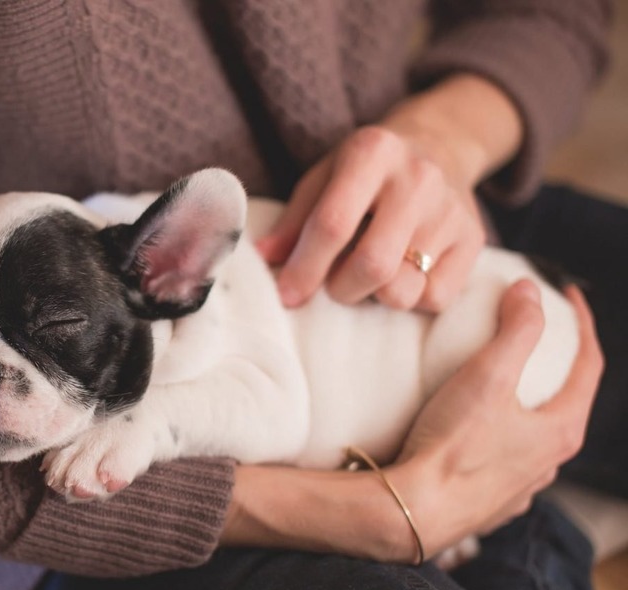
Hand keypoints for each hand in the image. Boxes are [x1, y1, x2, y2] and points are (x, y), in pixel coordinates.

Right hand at [220, 281, 602, 562]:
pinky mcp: (490, 502)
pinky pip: (505, 460)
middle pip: (566, 401)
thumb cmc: (452, 446)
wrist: (413, 510)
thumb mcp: (487, 376)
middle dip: (556, 365)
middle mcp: (550, 463)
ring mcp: (521, 487)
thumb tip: (530, 291)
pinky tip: (475, 430)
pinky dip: (500, 435)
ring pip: (535, 435)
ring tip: (502, 383)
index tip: (568, 295)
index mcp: (561, 430)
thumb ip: (515, 330)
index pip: (589, 365)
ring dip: (528, 404)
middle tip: (535, 336)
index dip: (582, 324)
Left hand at [256, 74, 522, 313]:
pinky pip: (436, 298)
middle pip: (372, 265)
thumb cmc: (366, 171)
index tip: (287, 295)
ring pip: (404, 289)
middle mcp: (418, 178)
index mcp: (371, 153)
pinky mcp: (474, 238)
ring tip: (369, 276)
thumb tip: (262, 259)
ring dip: (375, 297)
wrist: (440, 145)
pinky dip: (412, 298)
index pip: (333, 224)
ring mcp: (451, 209)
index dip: (305, 268)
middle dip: (342, 288)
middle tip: (334, 284)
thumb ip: (294, 221)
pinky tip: (403, 274)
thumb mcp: (324, 178)